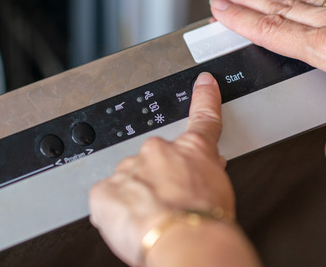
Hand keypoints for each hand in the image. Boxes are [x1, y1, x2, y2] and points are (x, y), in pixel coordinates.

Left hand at [88, 72, 234, 265]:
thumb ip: (205, 175)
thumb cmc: (206, 224)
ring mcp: (129, 168)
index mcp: (192, 150)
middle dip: (159, 180)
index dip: (204, 98)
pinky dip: (116, 214)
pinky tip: (131, 226)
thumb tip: (202, 174)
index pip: (202, 118)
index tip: (203, 83)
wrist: (184, 242)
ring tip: (154, 223)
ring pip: (129, 181)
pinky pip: (107, 200)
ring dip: (137, 199)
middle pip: (155, 160)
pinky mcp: (104, 190)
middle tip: (170, 207)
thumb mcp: (221, 193)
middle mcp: (157, 152)